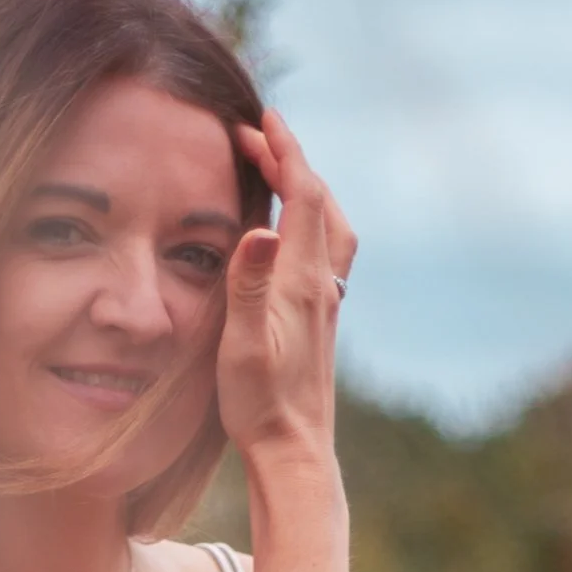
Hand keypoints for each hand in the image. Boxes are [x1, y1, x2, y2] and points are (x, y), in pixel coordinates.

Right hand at [216, 107, 355, 462]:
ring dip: (305, 190)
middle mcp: (322, 285)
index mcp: (302, 281)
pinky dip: (308, 222)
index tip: (262, 119)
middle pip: (319, 203)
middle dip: (291, 161)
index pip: (301, 195)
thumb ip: (250, 284)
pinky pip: (323, 251)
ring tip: (276, 171)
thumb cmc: (260, 404)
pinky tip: (289, 233)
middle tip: (257, 135)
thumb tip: (262, 227)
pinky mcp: (321, 321)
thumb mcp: (243, 345)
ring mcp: (326, 304)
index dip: (284, 151)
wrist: (293, 452)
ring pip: (328, 226)